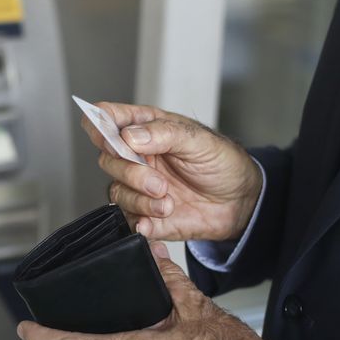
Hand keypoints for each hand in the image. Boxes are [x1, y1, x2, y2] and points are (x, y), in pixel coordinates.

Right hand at [83, 103, 261, 240]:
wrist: (240, 202)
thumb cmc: (222, 163)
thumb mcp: (200, 141)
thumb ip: (164, 134)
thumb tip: (129, 137)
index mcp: (146, 129)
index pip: (106, 119)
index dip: (99, 126)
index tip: (113, 140)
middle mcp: (137, 156)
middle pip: (107, 159)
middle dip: (131, 173)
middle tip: (159, 183)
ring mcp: (138, 185)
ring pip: (116, 191)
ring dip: (140, 200)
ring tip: (168, 203)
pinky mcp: (144, 213)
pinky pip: (127, 219)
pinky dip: (141, 221)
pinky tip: (160, 218)